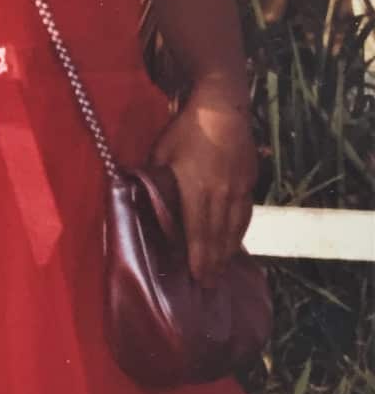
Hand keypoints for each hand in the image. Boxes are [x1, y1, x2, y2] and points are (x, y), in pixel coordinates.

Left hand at [150, 85, 255, 284]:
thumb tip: (143, 201)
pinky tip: (236, 240)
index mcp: (198, 191)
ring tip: (223, 270)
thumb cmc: (185, 131)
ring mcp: (240, 189)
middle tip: (210, 285)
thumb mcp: (160, 155)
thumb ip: (154, 182)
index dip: (199, 259)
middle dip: (214, 262)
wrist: (223, 108)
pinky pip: (246, 213)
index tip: (198, 279)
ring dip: (228, 250)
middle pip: (219, 236)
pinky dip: (240, 231)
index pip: (199, 233)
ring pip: (236, 227)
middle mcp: (222, 195)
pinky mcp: (250, 181)